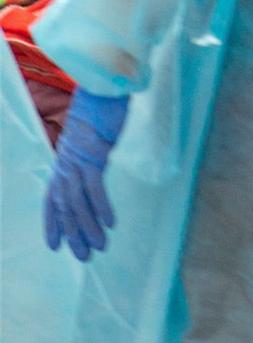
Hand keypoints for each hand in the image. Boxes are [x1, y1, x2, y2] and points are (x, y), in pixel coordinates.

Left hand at [43, 90, 127, 260]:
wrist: (102, 85)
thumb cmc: (101, 106)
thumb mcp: (92, 134)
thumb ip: (90, 150)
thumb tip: (96, 158)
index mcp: (64, 160)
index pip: (52, 199)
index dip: (52, 223)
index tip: (55, 245)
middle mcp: (66, 164)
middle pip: (65, 207)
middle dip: (73, 234)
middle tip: (84, 256)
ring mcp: (78, 161)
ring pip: (78, 203)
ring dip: (88, 228)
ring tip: (98, 247)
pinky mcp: (93, 155)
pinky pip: (95, 188)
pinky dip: (102, 207)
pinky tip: (110, 223)